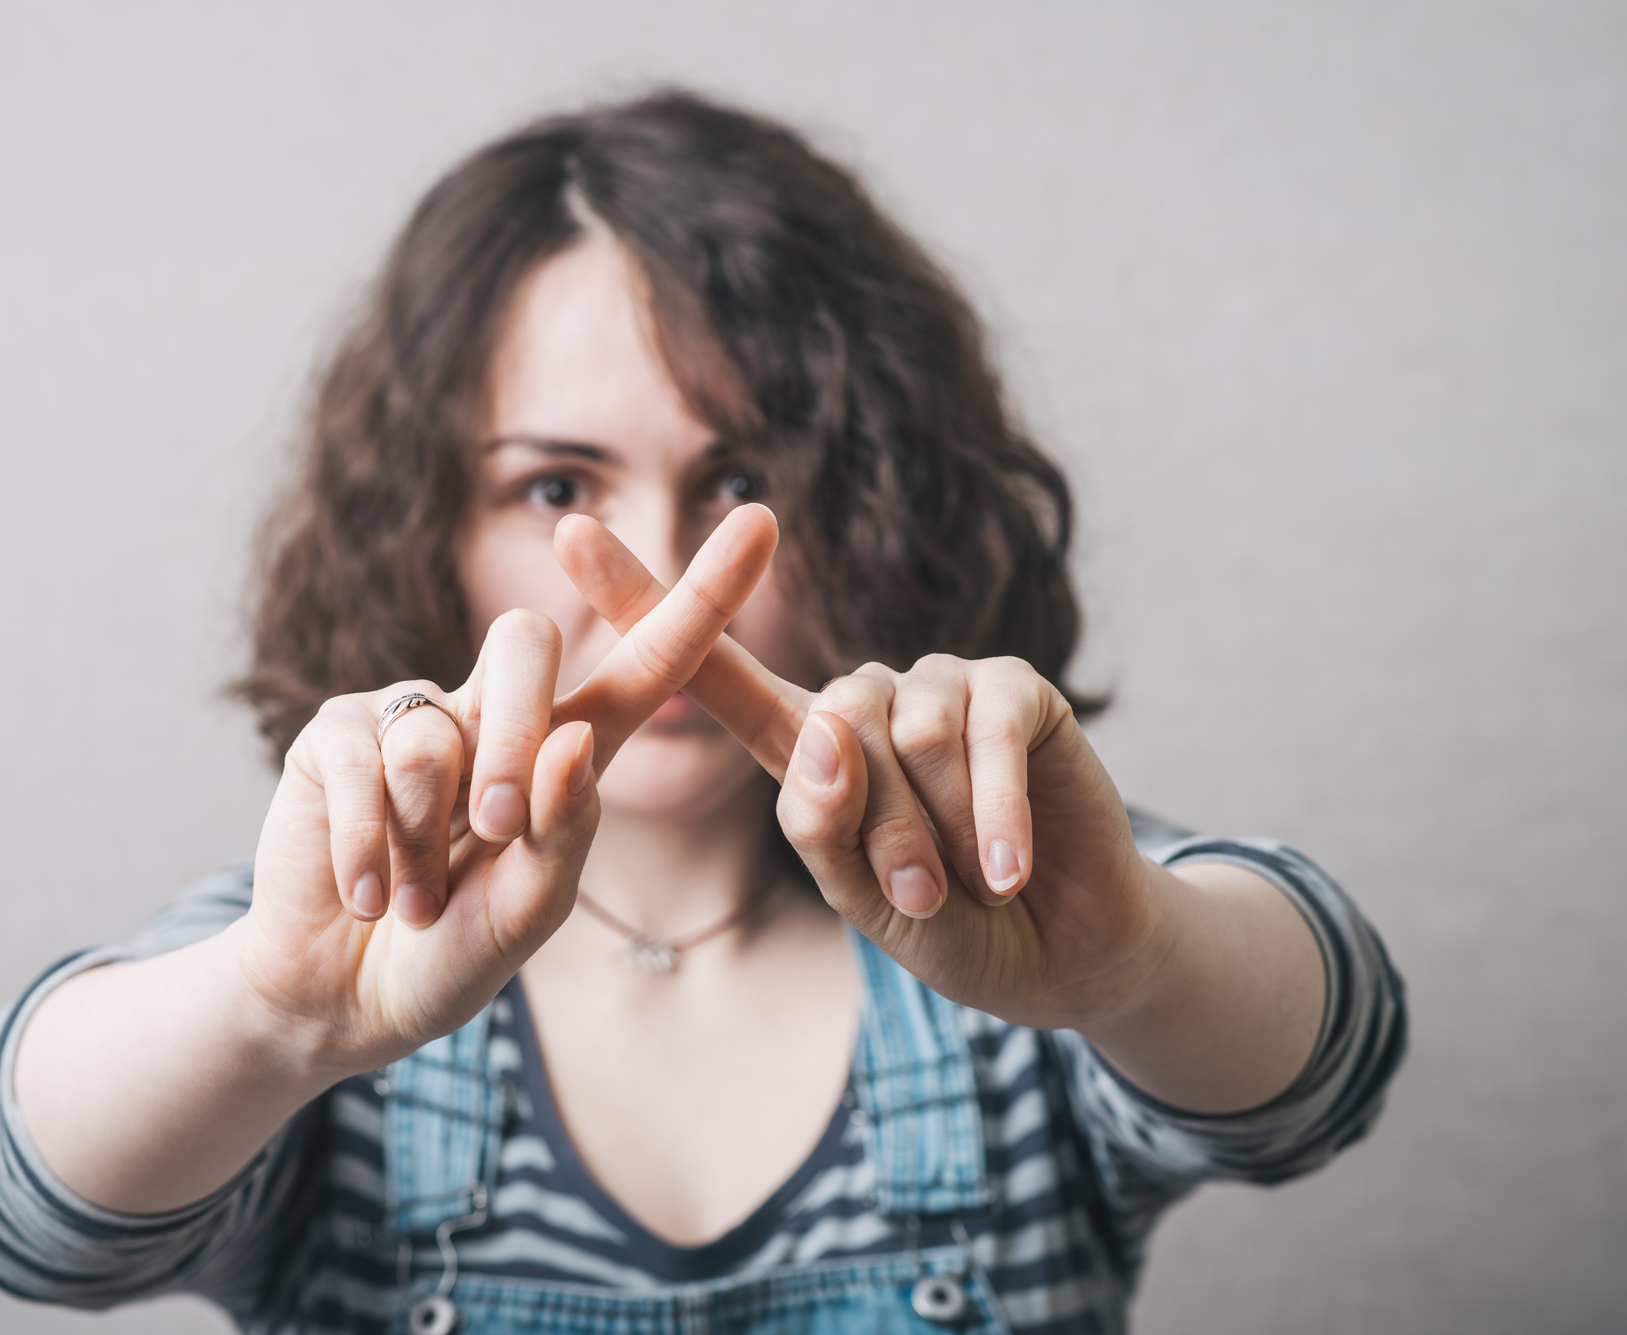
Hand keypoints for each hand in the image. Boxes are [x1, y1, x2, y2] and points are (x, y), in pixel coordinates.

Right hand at [233, 504, 783, 1074]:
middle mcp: (495, 712)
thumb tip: (570, 737)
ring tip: (415, 899)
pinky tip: (365, 895)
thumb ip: (561, 830)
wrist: (345, 997)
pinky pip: (363, 762)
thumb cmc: (452, 952)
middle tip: (494, 827)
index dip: (702, 594)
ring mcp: (413, 714)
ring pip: (435, 728)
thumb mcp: (528, 910)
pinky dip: (366, 847)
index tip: (763, 519)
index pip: (648, 660)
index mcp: (569, 749)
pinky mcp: (336, 732)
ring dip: (424, 837)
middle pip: (525, 641)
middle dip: (512, 733)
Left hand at [555, 514, 1164, 1030]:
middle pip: (828, 730)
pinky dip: (994, 814)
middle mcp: (862, 699)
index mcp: (803, 745)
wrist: (1060, 952)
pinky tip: (1010, 867)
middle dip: (876, 833)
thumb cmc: (949, 924)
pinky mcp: (1014, 685)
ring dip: (936, 829)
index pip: (710, 670)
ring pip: (903, 732)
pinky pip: (984, 731)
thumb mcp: (864, 897)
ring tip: (968, 881)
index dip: (639, 600)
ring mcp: (940, 683)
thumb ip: (826, 824)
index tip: (566, 532)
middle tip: (918, 898)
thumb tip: (828, 728)